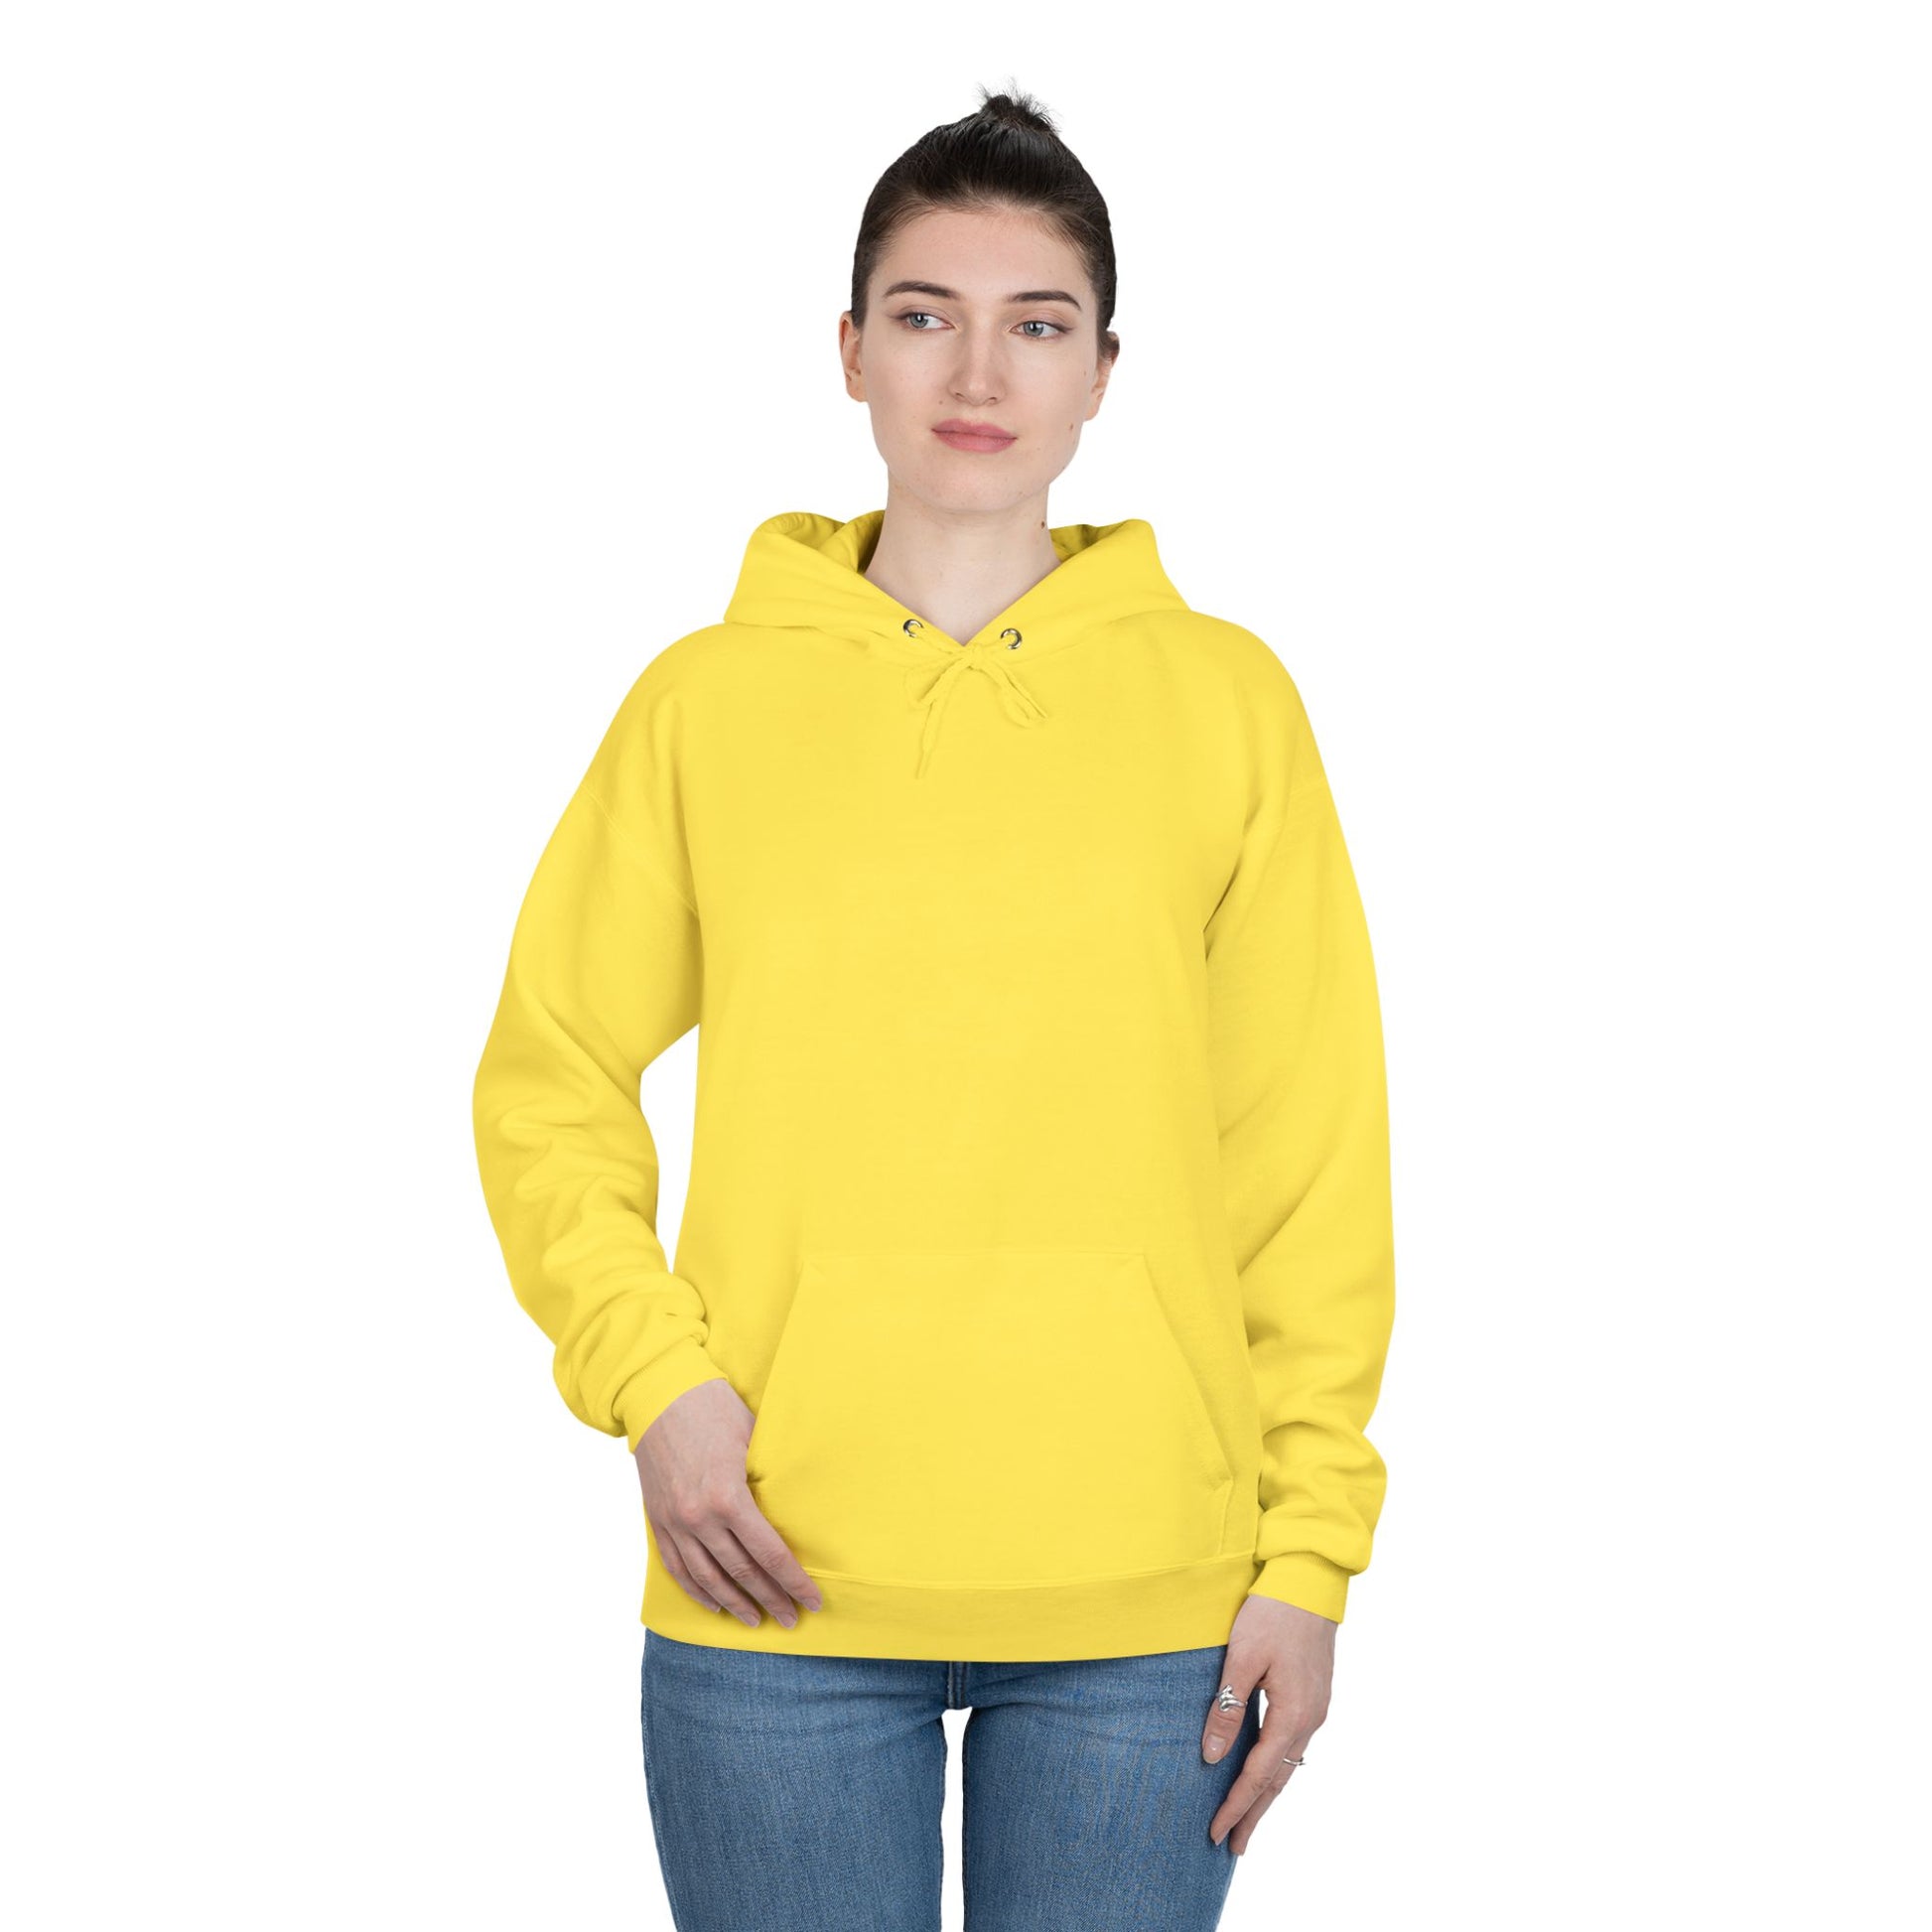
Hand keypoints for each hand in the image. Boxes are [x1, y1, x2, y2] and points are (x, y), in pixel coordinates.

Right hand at [633, 1378, 823, 1629]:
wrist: (660, 1394)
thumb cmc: (714, 1408)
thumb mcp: (753, 1438)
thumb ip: (769, 1477)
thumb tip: (798, 1504)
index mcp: (728, 1497)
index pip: (769, 1554)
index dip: (793, 1582)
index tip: (811, 1600)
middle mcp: (699, 1518)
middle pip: (741, 1572)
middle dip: (770, 1599)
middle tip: (790, 1618)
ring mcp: (675, 1522)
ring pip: (708, 1578)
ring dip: (735, 1603)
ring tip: (756, 1620)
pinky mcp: (658, 1520)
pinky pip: (677, 1567)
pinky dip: (696, 1590)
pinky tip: (715, 1603)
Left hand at [1200, 1591, 1334, 1854]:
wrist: (1310, 1579)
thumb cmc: (1273, 1612)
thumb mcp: (1242, 1658)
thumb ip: (1227, 1709)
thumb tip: (1211, 1756)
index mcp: (1294, 1713)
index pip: (1259, 1774)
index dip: (1236, 1805)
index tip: (1215, 1832)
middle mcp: (1310, 1718)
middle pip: (1279, 1779)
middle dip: (1255, 1814)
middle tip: (1234, 1846)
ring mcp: (1316, 1707)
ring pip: (1288, 1763)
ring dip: (1266, 1794)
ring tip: (1247, 1820)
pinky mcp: (1314, 1695)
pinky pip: (1293, 1744)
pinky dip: (1276, 1767)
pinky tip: (1265, 1773)